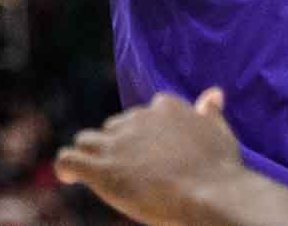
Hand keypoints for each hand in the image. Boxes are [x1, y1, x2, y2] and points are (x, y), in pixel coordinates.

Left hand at [54, 90, 238, 223]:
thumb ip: (210, 114)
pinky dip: (65, 167)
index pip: (142, 115)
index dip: (142, 136)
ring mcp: (117, 144)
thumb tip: (214, 93)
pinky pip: (69, 160)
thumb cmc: (221, 170)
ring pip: (87, 140)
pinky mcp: (103, 169)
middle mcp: (136, 119)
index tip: (148, 154)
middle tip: (130, 173)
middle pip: (113, 129)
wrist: (212, 195)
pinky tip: (68, 177)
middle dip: (117, 147)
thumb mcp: (220, 133)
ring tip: (96, 171)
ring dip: (89, 154)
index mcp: (164, 107)